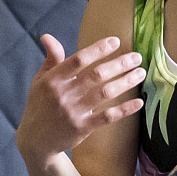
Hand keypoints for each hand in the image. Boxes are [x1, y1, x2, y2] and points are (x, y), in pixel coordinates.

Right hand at [16, 33, 144, 165]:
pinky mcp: (82, 128)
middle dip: (119, 64)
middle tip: (137, 57)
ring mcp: (73, 112)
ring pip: (105, 93)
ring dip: (125, 82)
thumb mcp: (40, 80)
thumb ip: (51, 59)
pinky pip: (107, 117)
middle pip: (96, 75)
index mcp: (53, 80)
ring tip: (140, 73)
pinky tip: (139, 102)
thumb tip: (48, 36)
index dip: (97, 49)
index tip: (116, 41)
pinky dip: (124, 109)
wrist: (36, 139)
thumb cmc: (41, 104)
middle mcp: (63, 95)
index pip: (78, 60)